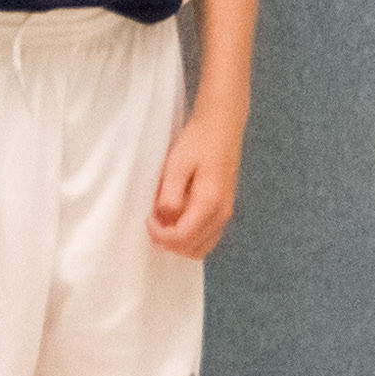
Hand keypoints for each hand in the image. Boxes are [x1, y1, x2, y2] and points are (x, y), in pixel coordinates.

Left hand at [148, 108, 240, 258]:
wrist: (221, 126)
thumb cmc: (198, 142)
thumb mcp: (176, 165)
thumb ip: (170, 196)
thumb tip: (164, 220)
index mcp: (210, 204)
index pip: (182, 238)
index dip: (160, 235)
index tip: (147, 219)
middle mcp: (222, 214)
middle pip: (193, 249)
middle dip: (169, 243)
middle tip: (153, 222)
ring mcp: (226, 214)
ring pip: (202, 247)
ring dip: (180, 243)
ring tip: (164, 222)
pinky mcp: (225, 209)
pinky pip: (208, 237)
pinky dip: (191, 237)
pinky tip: (177, 220)